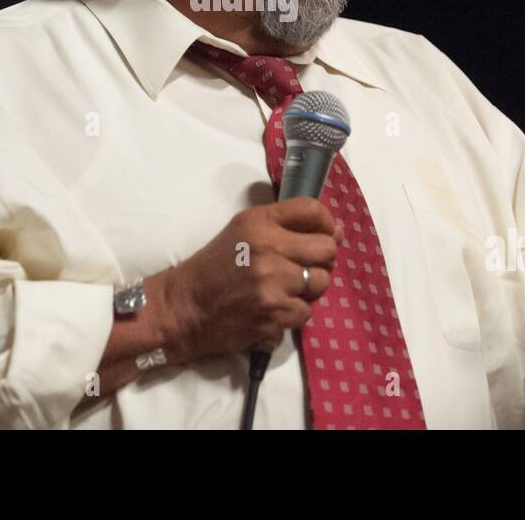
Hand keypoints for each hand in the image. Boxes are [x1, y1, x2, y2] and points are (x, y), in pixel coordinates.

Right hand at [160, 196, 342, 363]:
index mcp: (259, 222)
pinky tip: (273, 310)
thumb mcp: (244, 231)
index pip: (312, 209)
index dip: (327, 223)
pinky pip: (306, 312)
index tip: (323, 235)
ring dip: (308, 290)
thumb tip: (339, 233)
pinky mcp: (273, 315)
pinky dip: (293, 314)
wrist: (184, 307)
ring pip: (321, 283)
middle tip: (303, 268)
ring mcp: (272, 283)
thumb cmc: (215, 266)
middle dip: (322, 261)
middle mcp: (268, 248)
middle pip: (327, 249)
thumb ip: (286, 226)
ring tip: (284, 290)